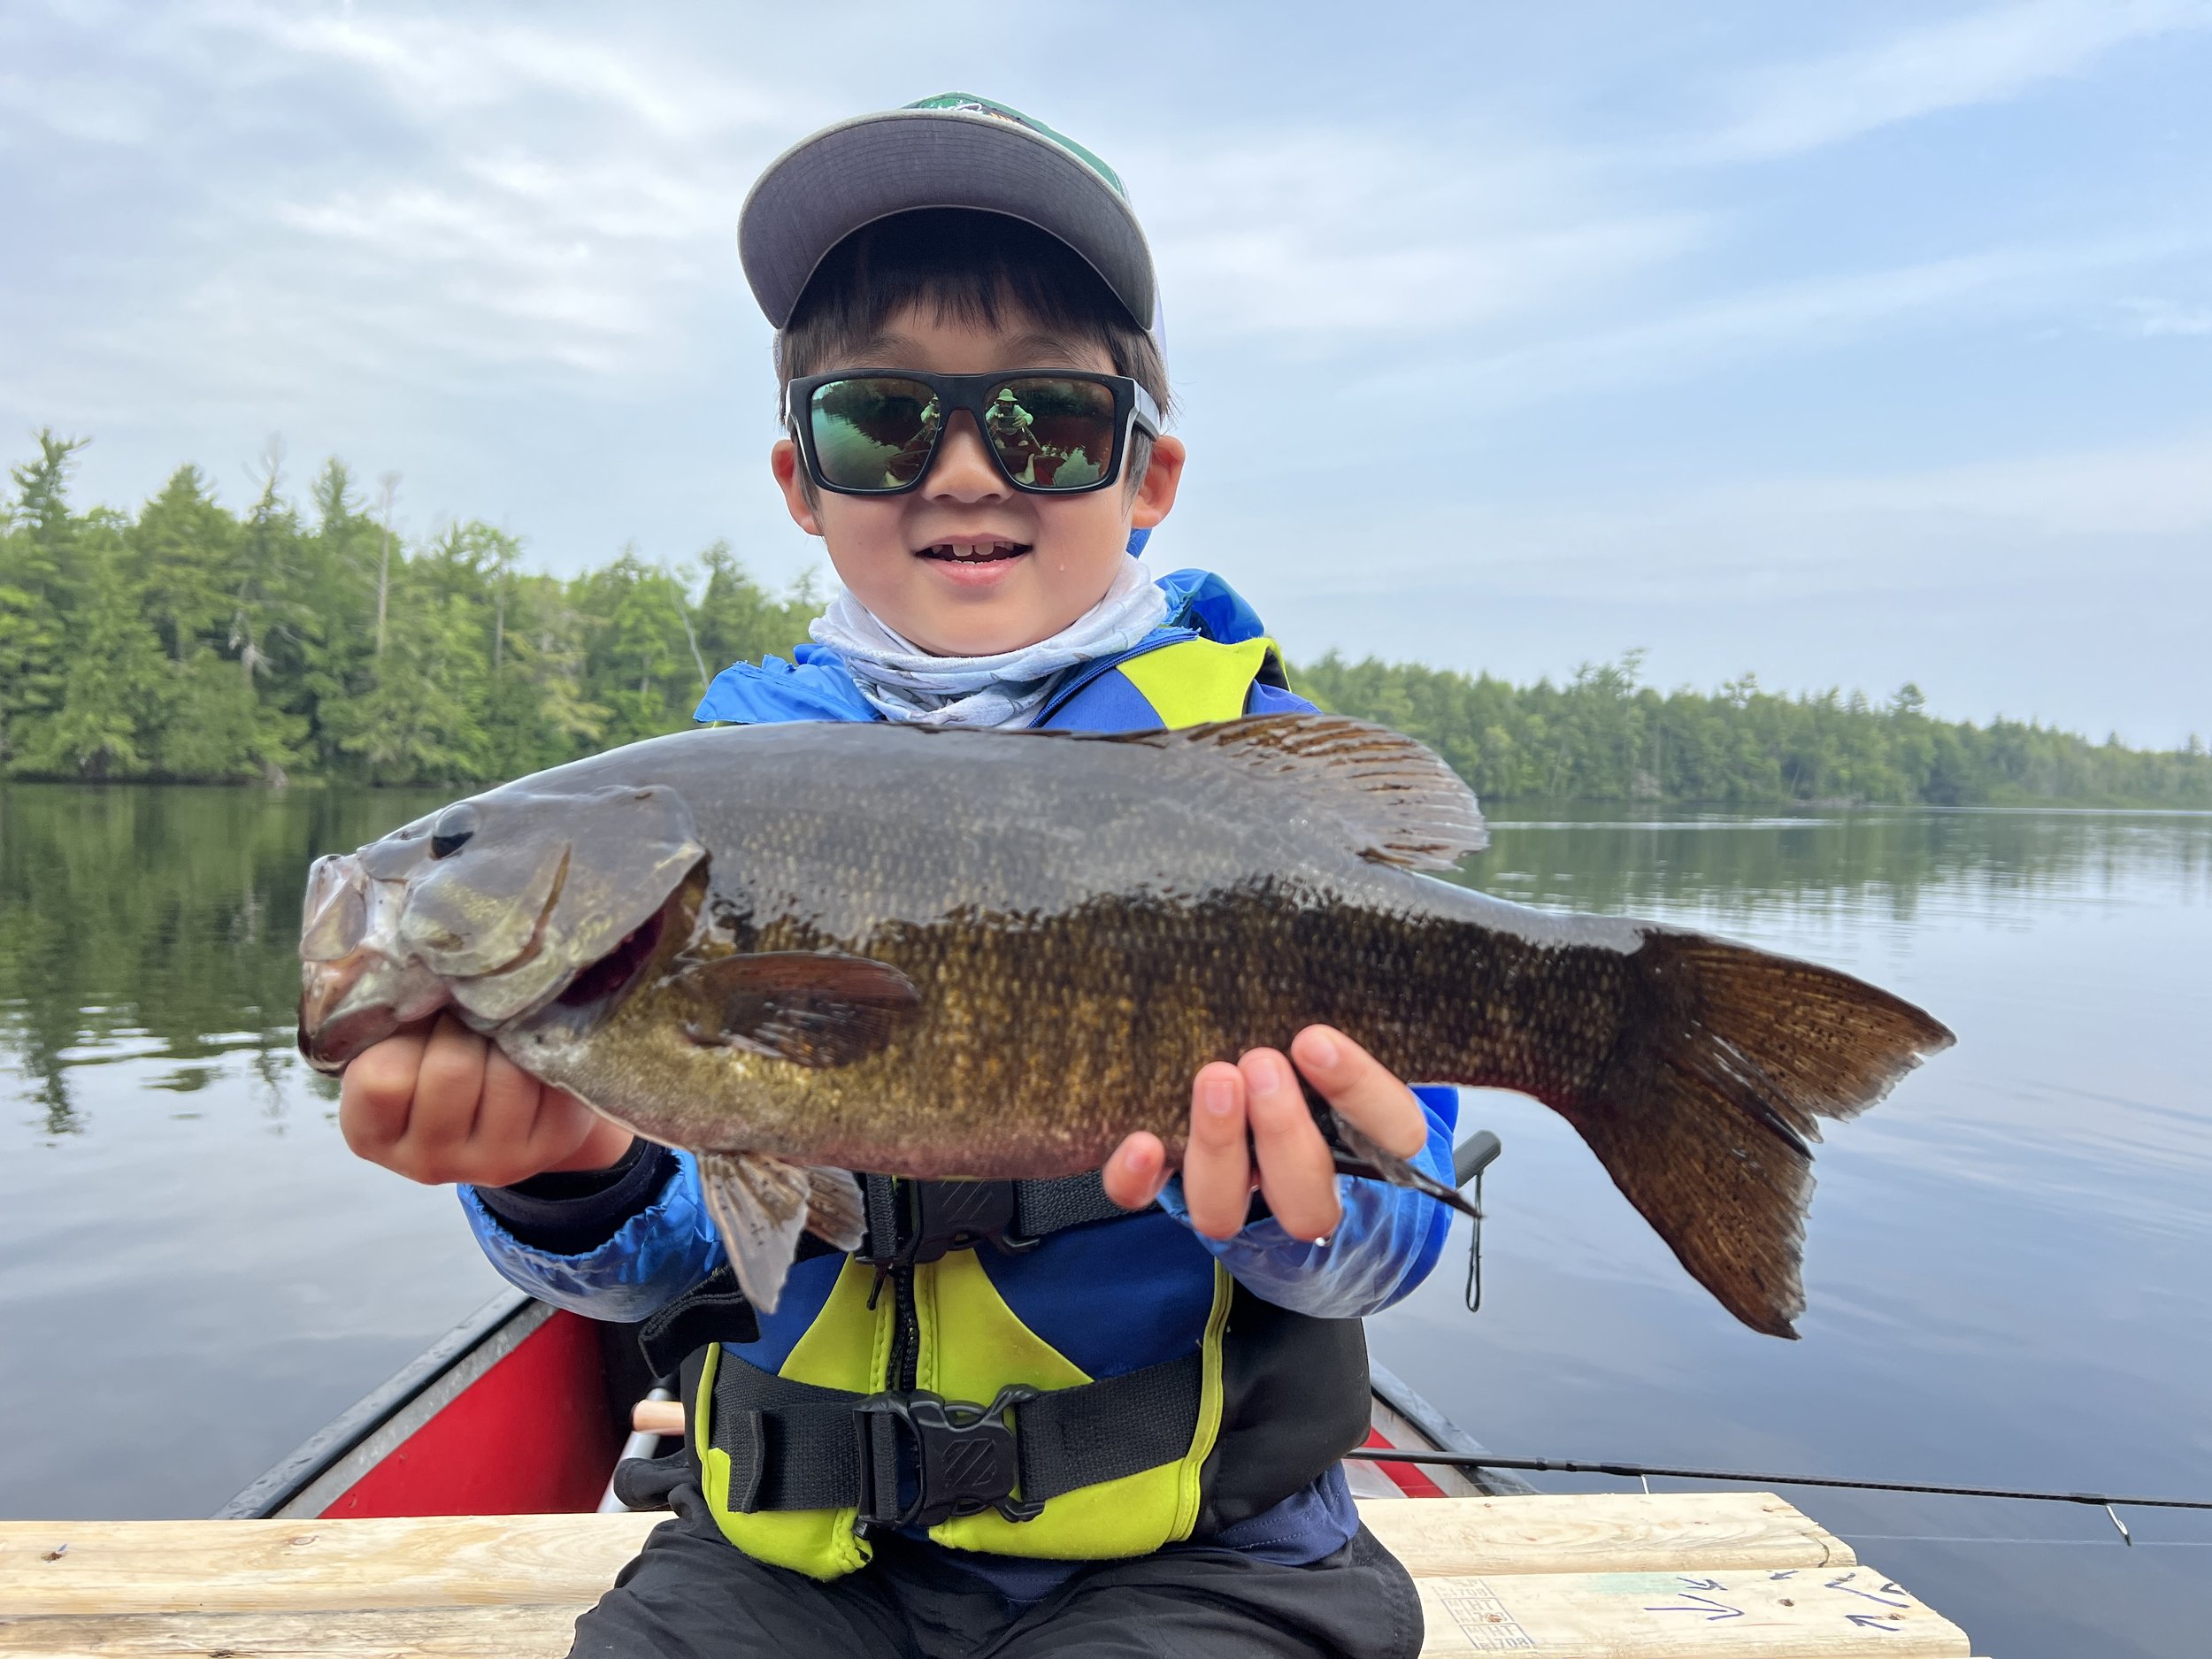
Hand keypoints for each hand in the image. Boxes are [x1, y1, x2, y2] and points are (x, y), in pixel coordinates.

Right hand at [338, 1012, 634, 1186]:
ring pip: (508, 1076)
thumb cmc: (435, 1056)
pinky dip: (545, 1049)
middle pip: (453, 1071)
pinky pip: (550, 1081)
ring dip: (509, 1034)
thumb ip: (395, 1017)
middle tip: (471, 1012)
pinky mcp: (548, 1148)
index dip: (410, 1032)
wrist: (508, 1105)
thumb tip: (421, 958)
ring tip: (503, 1026)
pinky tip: (535, 1044)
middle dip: (465, 1024)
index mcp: (370, 1133)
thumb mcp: (398, 1044)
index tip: (425, 1016)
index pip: (383, 1078)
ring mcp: (490, 1163)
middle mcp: (427, 1161)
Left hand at [1102, 1025, 1428, 1241]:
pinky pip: (1148, 1201)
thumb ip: (1340, 1004)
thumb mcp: (1338, 1022)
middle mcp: (1299, 1182)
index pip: (1392, 1137)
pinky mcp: (1168, 1186)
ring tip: (1214, 1078)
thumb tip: (1345, 927)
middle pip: (1308, 1200)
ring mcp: (1233, 1192)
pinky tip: (1142, 1141)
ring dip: (1218, 1146)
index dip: (1358, 1094)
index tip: (1316, 1040)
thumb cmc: (1305, 1039)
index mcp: (1364, 1141)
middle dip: (1283, 1133)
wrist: (1249, 1074)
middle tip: (1262, 1063)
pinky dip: (1139, 1178)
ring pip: (1225, 1208)